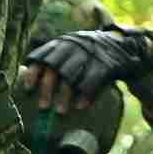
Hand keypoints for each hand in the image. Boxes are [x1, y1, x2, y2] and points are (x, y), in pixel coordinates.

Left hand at [22, 27, 152, 112]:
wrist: (125, 45)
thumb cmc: (92, 54)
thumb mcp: (74, 51)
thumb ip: (57, 64)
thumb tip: (32, 83)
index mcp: (64, 42)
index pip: (43, 54)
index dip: (34, 71)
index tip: (27, 88)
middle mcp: (74, 46)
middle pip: (55, 67)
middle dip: (47, 88)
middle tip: (42, 107)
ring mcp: (90, 54)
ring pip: (72, 75)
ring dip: (64, 95)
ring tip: (60, 111)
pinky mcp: (106, 64)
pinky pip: (92, 80)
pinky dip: (86, 94)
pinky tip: (80, 106)